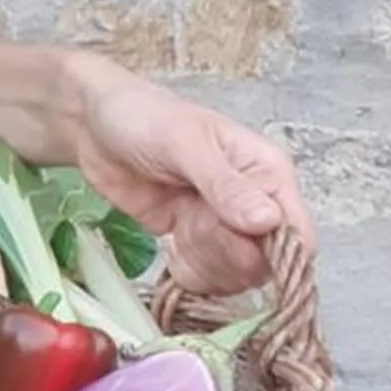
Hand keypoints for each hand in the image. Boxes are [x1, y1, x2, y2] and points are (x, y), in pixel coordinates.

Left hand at [69, 62, 310, 296]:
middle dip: (228, 256)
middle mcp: (255, 201)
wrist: (93, 124)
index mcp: (268, 170)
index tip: (233, 246)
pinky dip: (191, 272)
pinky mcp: (193, 237)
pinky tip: (172, 249)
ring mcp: (224, 223)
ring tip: (179, 230)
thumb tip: (268, 222)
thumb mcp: (184, 144)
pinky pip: (208, 273)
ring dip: (206, 263)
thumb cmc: (142, 117)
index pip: (297, 232)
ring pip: (237, 273)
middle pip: (268, 261)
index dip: (274, 254)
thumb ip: (225, 186)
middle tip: (191, 228)